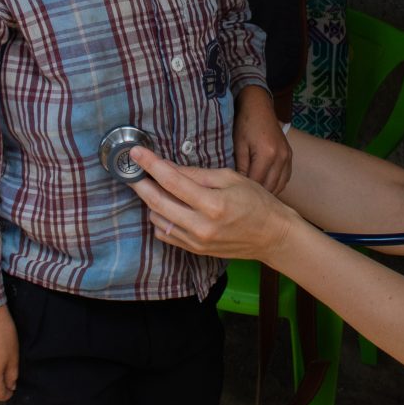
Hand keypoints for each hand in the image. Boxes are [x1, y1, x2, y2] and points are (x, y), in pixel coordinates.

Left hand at [129, 151, 301, 260]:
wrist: (272, 236)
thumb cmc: (256, 202)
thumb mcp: (231, 178)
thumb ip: (197, 174)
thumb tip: (168, 166)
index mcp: (213, 204)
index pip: (172, 180)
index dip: (151, 165)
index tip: (135, 154)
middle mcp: (201, 226)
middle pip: (157, 203)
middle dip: (141, 184)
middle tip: (131, 171)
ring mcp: (196, 241)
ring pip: (158, 220)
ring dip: (150, 202)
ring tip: (151, 187)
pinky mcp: (194, 250)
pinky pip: (165, 234)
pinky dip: (160, 219)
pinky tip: (165, 207)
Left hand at [233, 85, 291, 192]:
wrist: (259, 106)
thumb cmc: (245, 124)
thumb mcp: (238, 145)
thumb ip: (240, 167)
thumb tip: (237, 187)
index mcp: (267, 154)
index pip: (257, 183)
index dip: (246, 193)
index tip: (236, 200)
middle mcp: (281, 157)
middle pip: (270, 187)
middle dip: (257, 196)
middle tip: (243, 203)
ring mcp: (288, 157)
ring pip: (280, 185)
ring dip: (268, 193)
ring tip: (253, 199)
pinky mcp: (290, 156)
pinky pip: (285, 178)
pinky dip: (276, 185)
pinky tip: (265, 188)